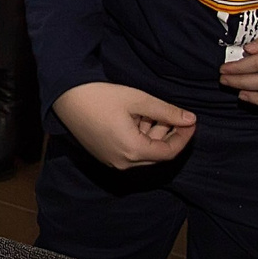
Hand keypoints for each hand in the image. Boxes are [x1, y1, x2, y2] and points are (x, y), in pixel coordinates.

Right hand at [54, 82, 196, 170]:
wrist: (65, 96)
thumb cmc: (101, 96)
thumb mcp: (138, 100)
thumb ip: (167, 112)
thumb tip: (190, 119)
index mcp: (133, 150)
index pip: (169, 152)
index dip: (183, 137)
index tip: (191, 121)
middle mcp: (123, 162)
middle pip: (156, 154)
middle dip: (169, 135)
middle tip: (175, 115)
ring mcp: (111, 160)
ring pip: (143, 153)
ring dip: (153, 135)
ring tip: (153, 113)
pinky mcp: (103, 155)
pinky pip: (129, 151)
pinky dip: (139, 138)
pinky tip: (138, 119)